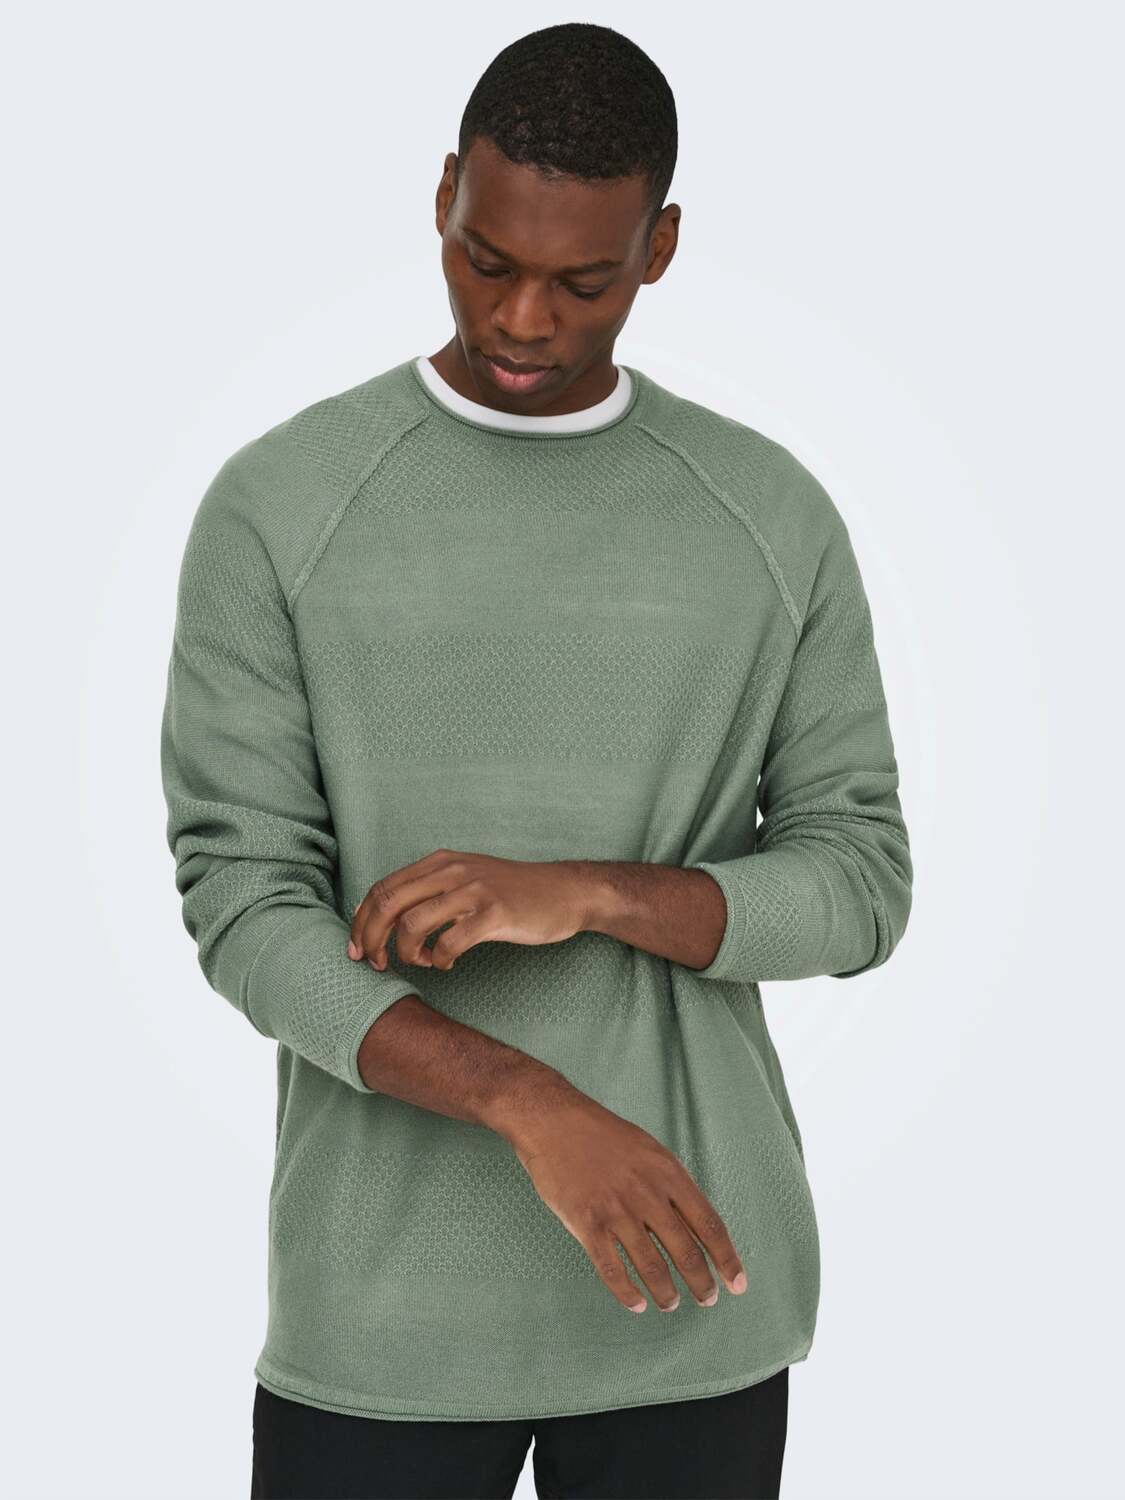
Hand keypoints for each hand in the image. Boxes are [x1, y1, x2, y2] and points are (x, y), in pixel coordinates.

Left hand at [347, 848, 592, 971]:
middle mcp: (451, 870)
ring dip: (407, 953)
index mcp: (439, 862)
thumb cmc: (512, 892)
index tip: (357, 948)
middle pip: (388, 905)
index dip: (361, 921)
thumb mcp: (465, 880)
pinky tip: (448, 963)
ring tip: (422, 962)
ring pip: (413, 925)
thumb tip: (378, 912)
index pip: (382, 888)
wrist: (565, 892)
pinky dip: (440, 959)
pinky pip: (450, 943)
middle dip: (371, 939)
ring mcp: (473, 890)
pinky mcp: (494, 914)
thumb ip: (426, 890)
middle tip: (375, 964)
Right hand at [494, 1080, 747, 1313]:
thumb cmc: (603, 1135)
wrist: (554, 1121)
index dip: (726, 1258)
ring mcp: (616, 1210)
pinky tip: (636, 1304)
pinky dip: (627, 1293)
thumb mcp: (649, 1151)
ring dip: (666, 1293)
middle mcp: (647, 1194)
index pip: (708, 1224)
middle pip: (685, 1251)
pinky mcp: (587, 1223)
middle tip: (707, 1300)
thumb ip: (671, 1186)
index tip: (737, 1283)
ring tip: (670, 1303)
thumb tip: (693, 1225)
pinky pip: (612, 1270)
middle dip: (700, 1282)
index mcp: (668, 1173)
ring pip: (651, 1267)